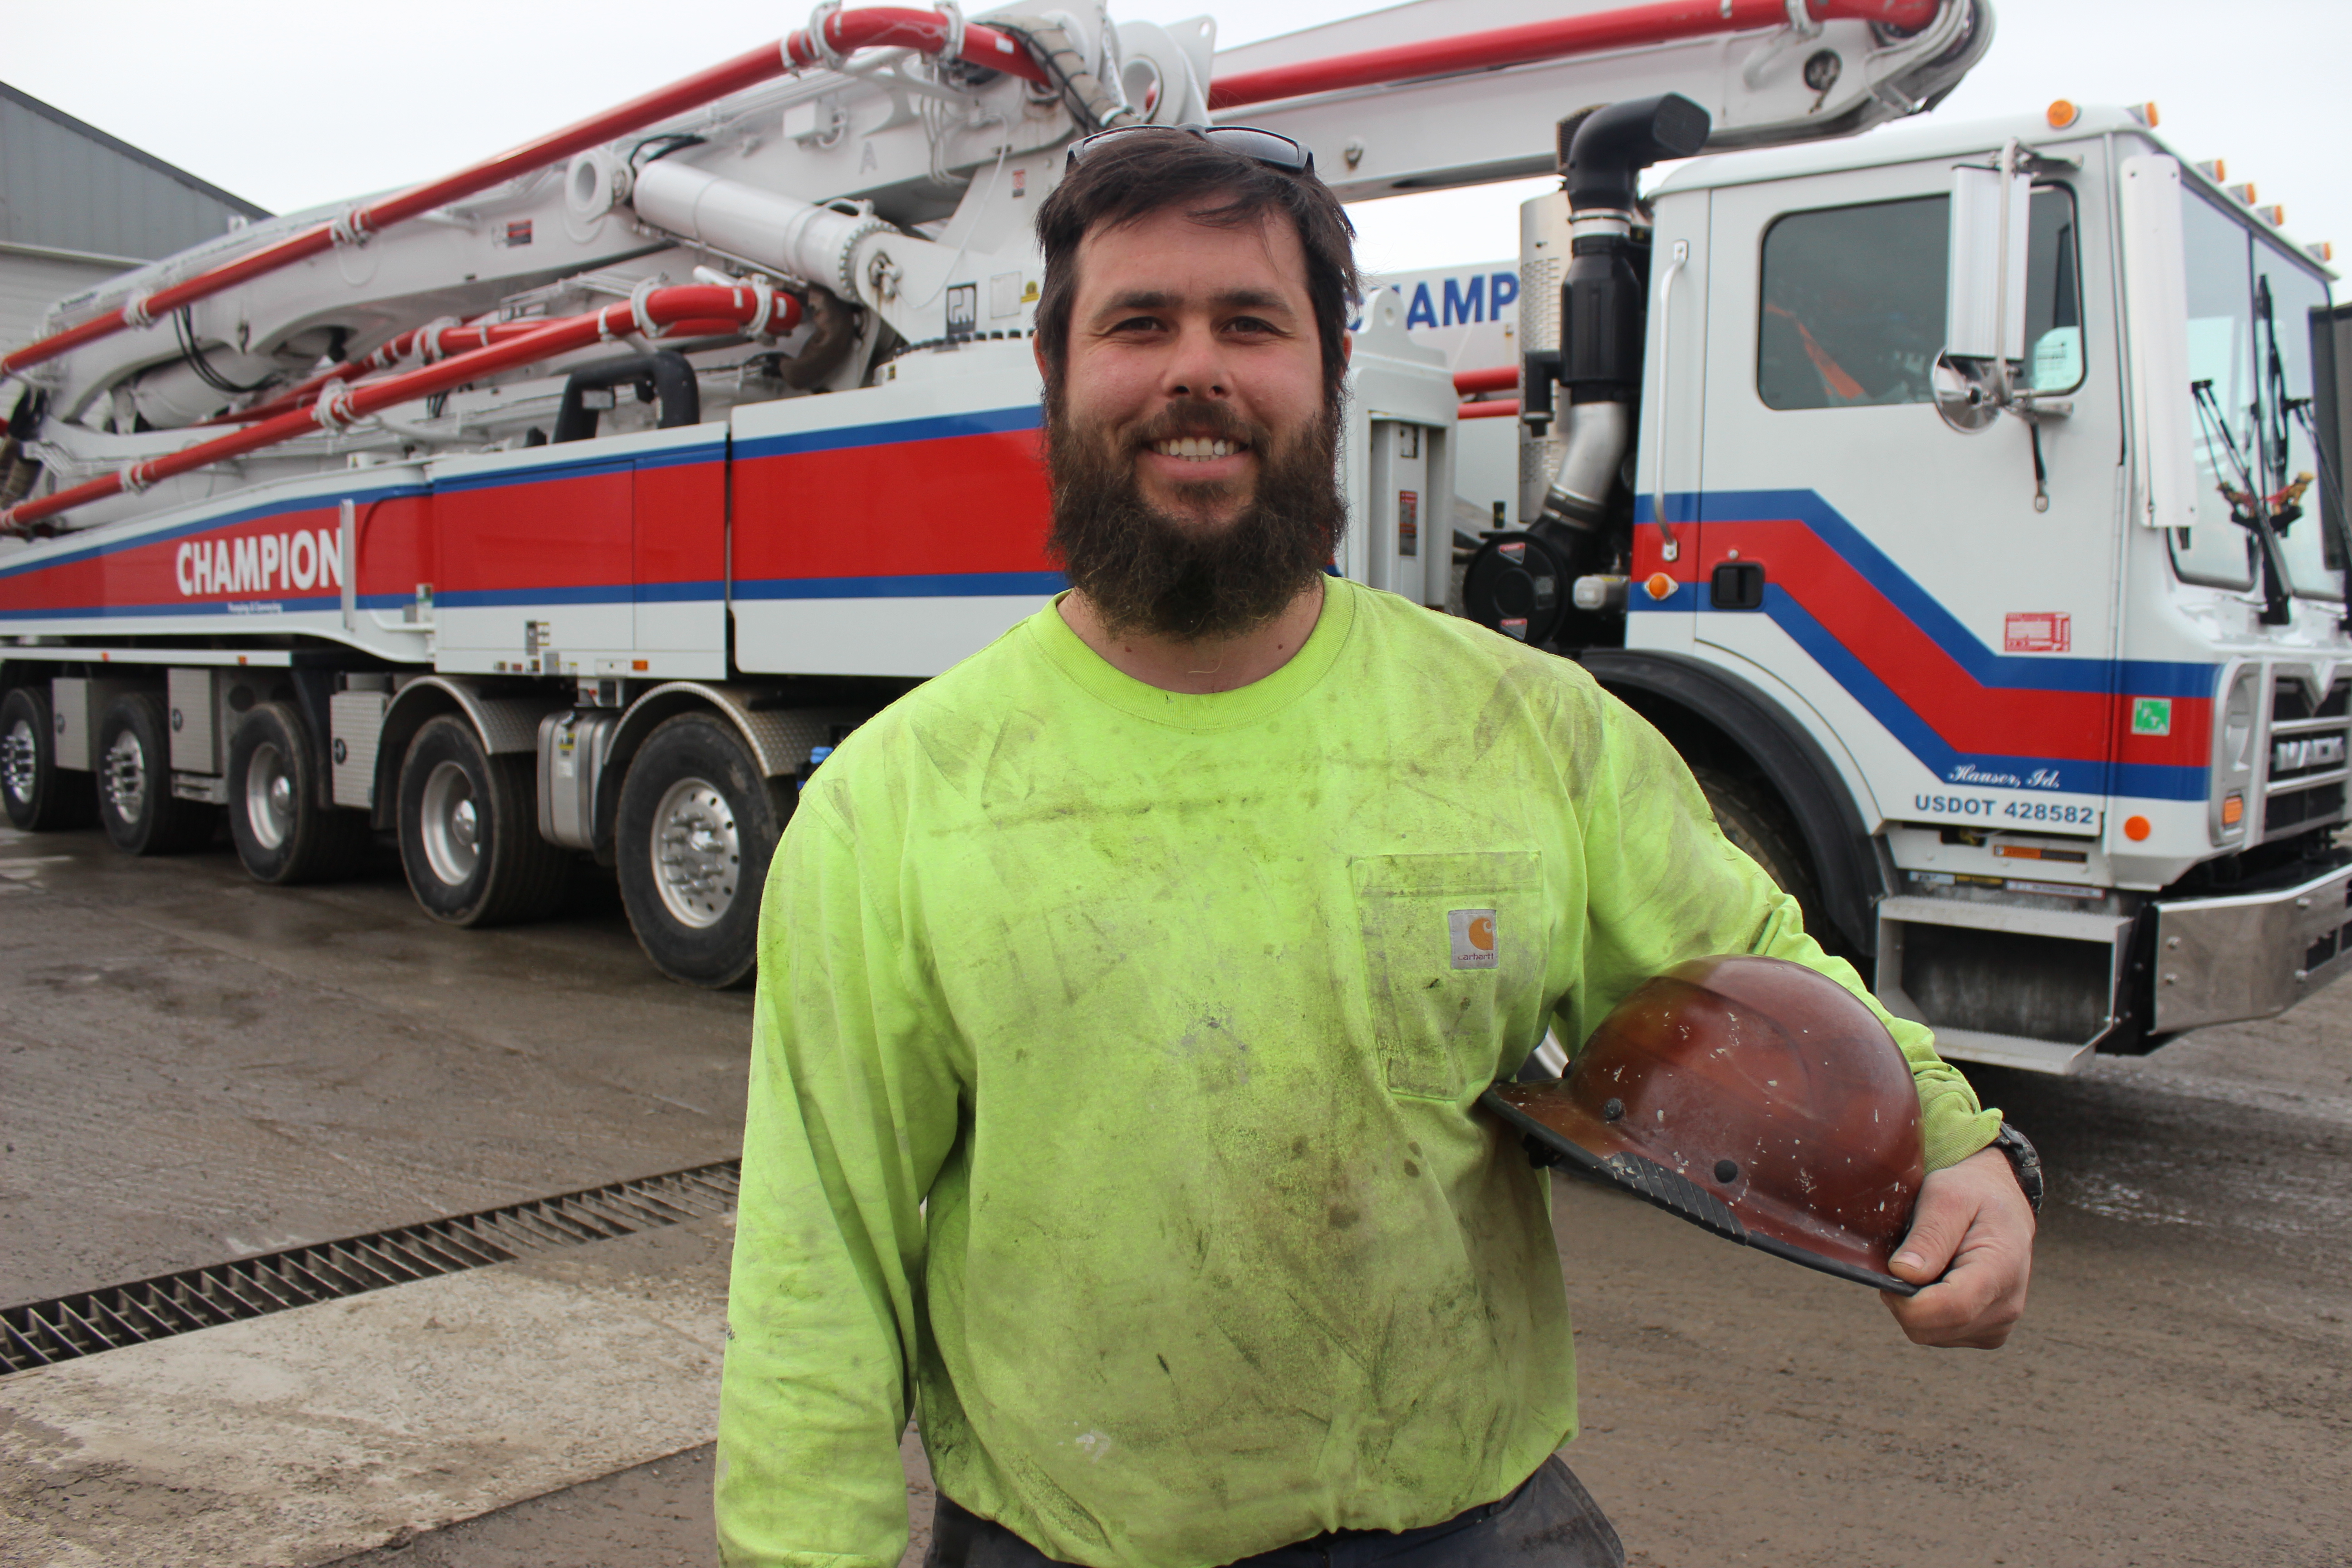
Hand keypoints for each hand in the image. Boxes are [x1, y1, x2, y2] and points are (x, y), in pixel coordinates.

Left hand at [1879, 1144, 2034, 1347]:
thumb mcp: (1947, 1196)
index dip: (1907, 1299)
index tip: (1892, 1270)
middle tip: (1907, 1260)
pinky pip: (1939, 1335)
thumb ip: (1928, 1235)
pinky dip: (1927, 1312)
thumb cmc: (1972, 1194)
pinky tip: (1937, 1281)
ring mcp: (1999, 1325)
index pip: (1950, 1308)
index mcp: (2001, 1270)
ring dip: (1915, 1305)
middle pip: (1932, 1328)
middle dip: (1904, 1299)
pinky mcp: (1987, 1333)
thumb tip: (1903, 1273)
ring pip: (1930, 1335)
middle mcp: (2006, 1306)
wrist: (2001, 1203)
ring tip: (1928, 1266)